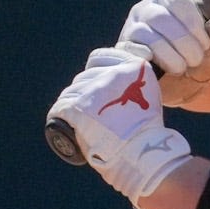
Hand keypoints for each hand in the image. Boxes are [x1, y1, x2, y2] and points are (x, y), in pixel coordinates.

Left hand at [47, 47, 192, 205]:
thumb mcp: (149, 97)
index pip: (99, 58)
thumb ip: (137, 85)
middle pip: (84, 77)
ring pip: (71, 91)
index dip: (94, 69)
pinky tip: (63, 119)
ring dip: (73, 103)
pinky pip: (60, 106)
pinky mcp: (78, 107)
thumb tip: (129, 86)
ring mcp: (93, 90)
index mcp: (130, 68)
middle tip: (89, 108)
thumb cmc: (147, 130)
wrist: (140, 150)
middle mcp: (111, 74)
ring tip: (77, 117)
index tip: (95, 81)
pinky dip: (60, 113)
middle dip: (85, 91)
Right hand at [118, 0, 209, 105]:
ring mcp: (132, 29)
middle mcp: (146, 9)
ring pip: (146, 35)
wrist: (182, 86)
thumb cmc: (200, 59)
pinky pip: (130, 51)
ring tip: (181, 67)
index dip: (194, 25)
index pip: (178, 1)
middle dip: (183, 42)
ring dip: (169, 55)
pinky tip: (158, 67)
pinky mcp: (124, 50)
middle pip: (161, 18)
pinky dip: (147, 60)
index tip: (206, 44)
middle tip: (196, 59)